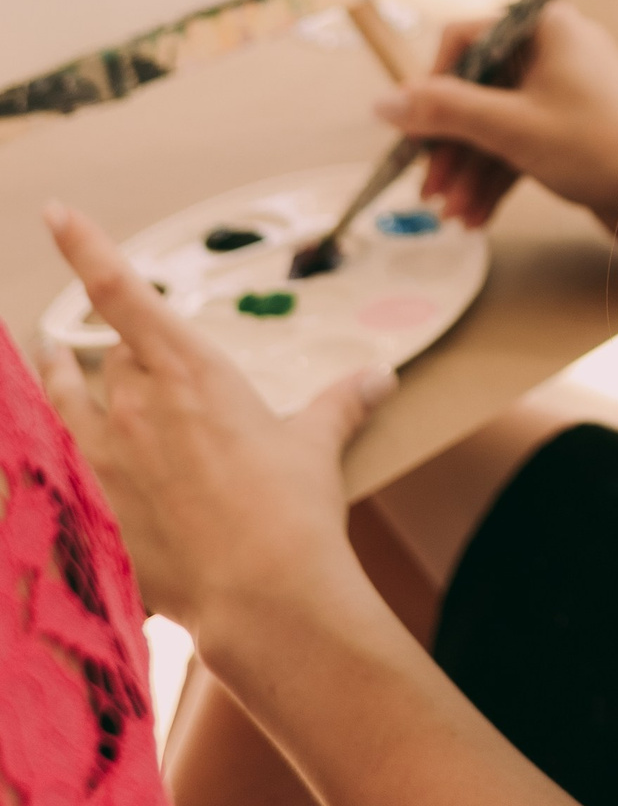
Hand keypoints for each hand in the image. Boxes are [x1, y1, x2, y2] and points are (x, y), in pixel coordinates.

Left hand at [37, 205, 390, 646]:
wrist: (260, 594)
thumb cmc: (291, 510)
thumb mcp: (317, 445)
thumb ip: (340, 402)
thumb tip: (379, 377)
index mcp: (191, 371)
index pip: (122, 290)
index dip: (84, 244)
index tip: (56, 212)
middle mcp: (136, 405)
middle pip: (106, 357)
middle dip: (116, 355)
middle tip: (123, 357)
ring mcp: (104, 459)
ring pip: (64, 400)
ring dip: (60, 380)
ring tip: (51, 363)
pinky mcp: (93, 509)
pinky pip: (58, 462)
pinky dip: (57, 450)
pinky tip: (54, 458)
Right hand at [373, 3, 617, 243]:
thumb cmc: (598, 144)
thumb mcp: (509, 127)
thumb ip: (443, 111)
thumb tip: (382, 102)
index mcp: (544, 26)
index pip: (464, 40)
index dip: (431, 86)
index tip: (414, 131)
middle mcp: (555, 49)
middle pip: (477, 89)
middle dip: (450, 145)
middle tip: (427, 190)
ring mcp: (565, 89)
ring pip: (495, 123)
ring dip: (469, 170)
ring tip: (452, 216)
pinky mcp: (572, 127)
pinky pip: (519, 143)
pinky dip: (496, 177)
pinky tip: (476, 217)